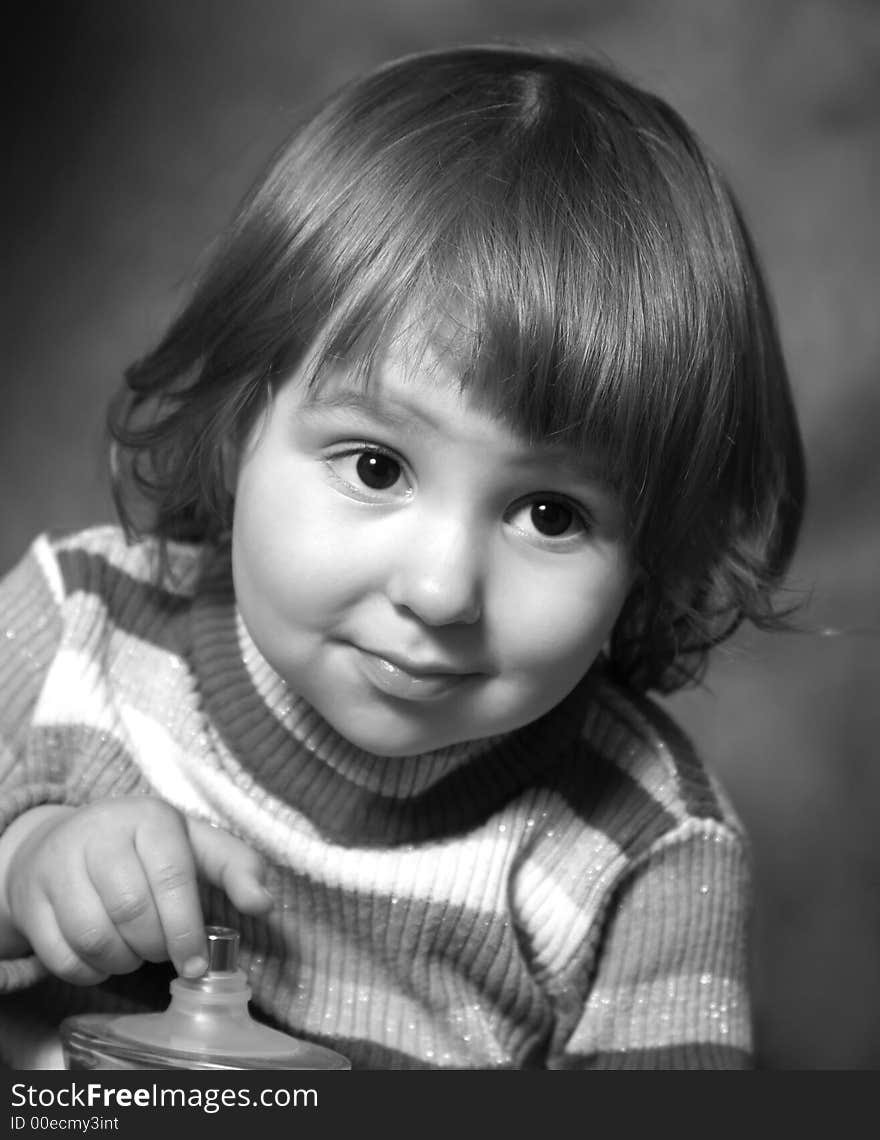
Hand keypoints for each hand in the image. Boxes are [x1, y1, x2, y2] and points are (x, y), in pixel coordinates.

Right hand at [1, 797, 272, 984]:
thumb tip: (265, 903)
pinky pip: (62, 955)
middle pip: (132, 911)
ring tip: (136, 953)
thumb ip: (237, 867)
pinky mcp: (31, 897)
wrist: (69, 841)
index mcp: (151, 818)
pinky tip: (104, 958)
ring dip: (123, 961)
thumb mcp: (196, 845)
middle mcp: (101, 833)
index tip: (197, 963)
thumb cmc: (147, 849)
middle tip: (165, 952)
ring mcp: (60, 863)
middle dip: (156, 946)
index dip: (186, 927)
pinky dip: (89, 971)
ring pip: (94, 936)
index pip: (171, 876)